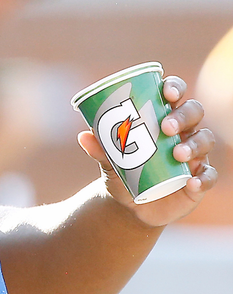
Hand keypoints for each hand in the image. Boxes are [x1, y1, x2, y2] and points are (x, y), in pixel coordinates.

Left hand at [77, 75, 216, 225]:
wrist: (129, 206)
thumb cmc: (123, 173)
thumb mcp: (109, 162)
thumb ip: (100, 150)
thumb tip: (83, 136)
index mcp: (162, 117)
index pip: (175, 94)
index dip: (175, 87)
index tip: (166, 92)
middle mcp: (183, 132)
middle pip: (194, 112)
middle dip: (183, 116)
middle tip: (166, 127)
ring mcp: (195, 155)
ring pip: (204, 140)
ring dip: (194, 145)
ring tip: (177, 154)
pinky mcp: (199, 178)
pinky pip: (209, 176)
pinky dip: (203, 178)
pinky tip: (192, 182)